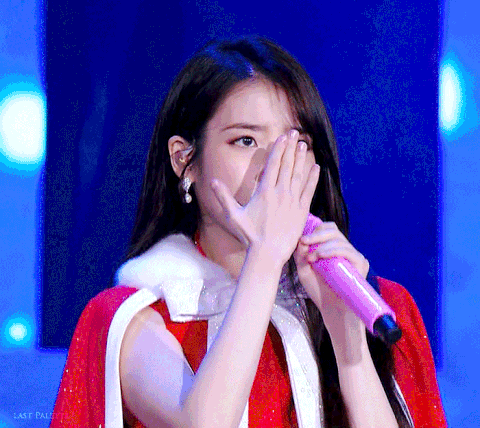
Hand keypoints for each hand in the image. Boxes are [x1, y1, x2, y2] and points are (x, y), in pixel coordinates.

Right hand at [211, 130, 319, 264]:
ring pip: (298, 174)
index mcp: (264, 192)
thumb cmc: (249, 235)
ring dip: (301, 158)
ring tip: (304, 145)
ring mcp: (293, 201)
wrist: (268, 253)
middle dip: (290, 147)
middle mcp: (280, 193)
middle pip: (287, 165)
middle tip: (295, 133)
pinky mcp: (302, 211)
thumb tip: (212, 181)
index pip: (273, 164)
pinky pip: (309, 190)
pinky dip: (313, 178)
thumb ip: (223, 197)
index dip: (278, 149)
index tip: (282, 137)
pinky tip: (316, 167)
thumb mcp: (233, 215)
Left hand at [293, 222, 369, 348]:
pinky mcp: (361, 264)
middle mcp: (345, 249)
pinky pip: (348, 251)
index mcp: (332, 248)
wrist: (332, 310)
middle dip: (316, 234)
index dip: (314, 229)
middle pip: (333, 229)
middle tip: (304, 241)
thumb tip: (301, 240)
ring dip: (322, 245)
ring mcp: (354, 256)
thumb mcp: (304, 270)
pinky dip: (332, 251)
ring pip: (339, 239)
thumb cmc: (318, 290)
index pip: (327, 229)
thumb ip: (300, 255)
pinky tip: (320, 256)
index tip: (301, 238)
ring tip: (311, 257)